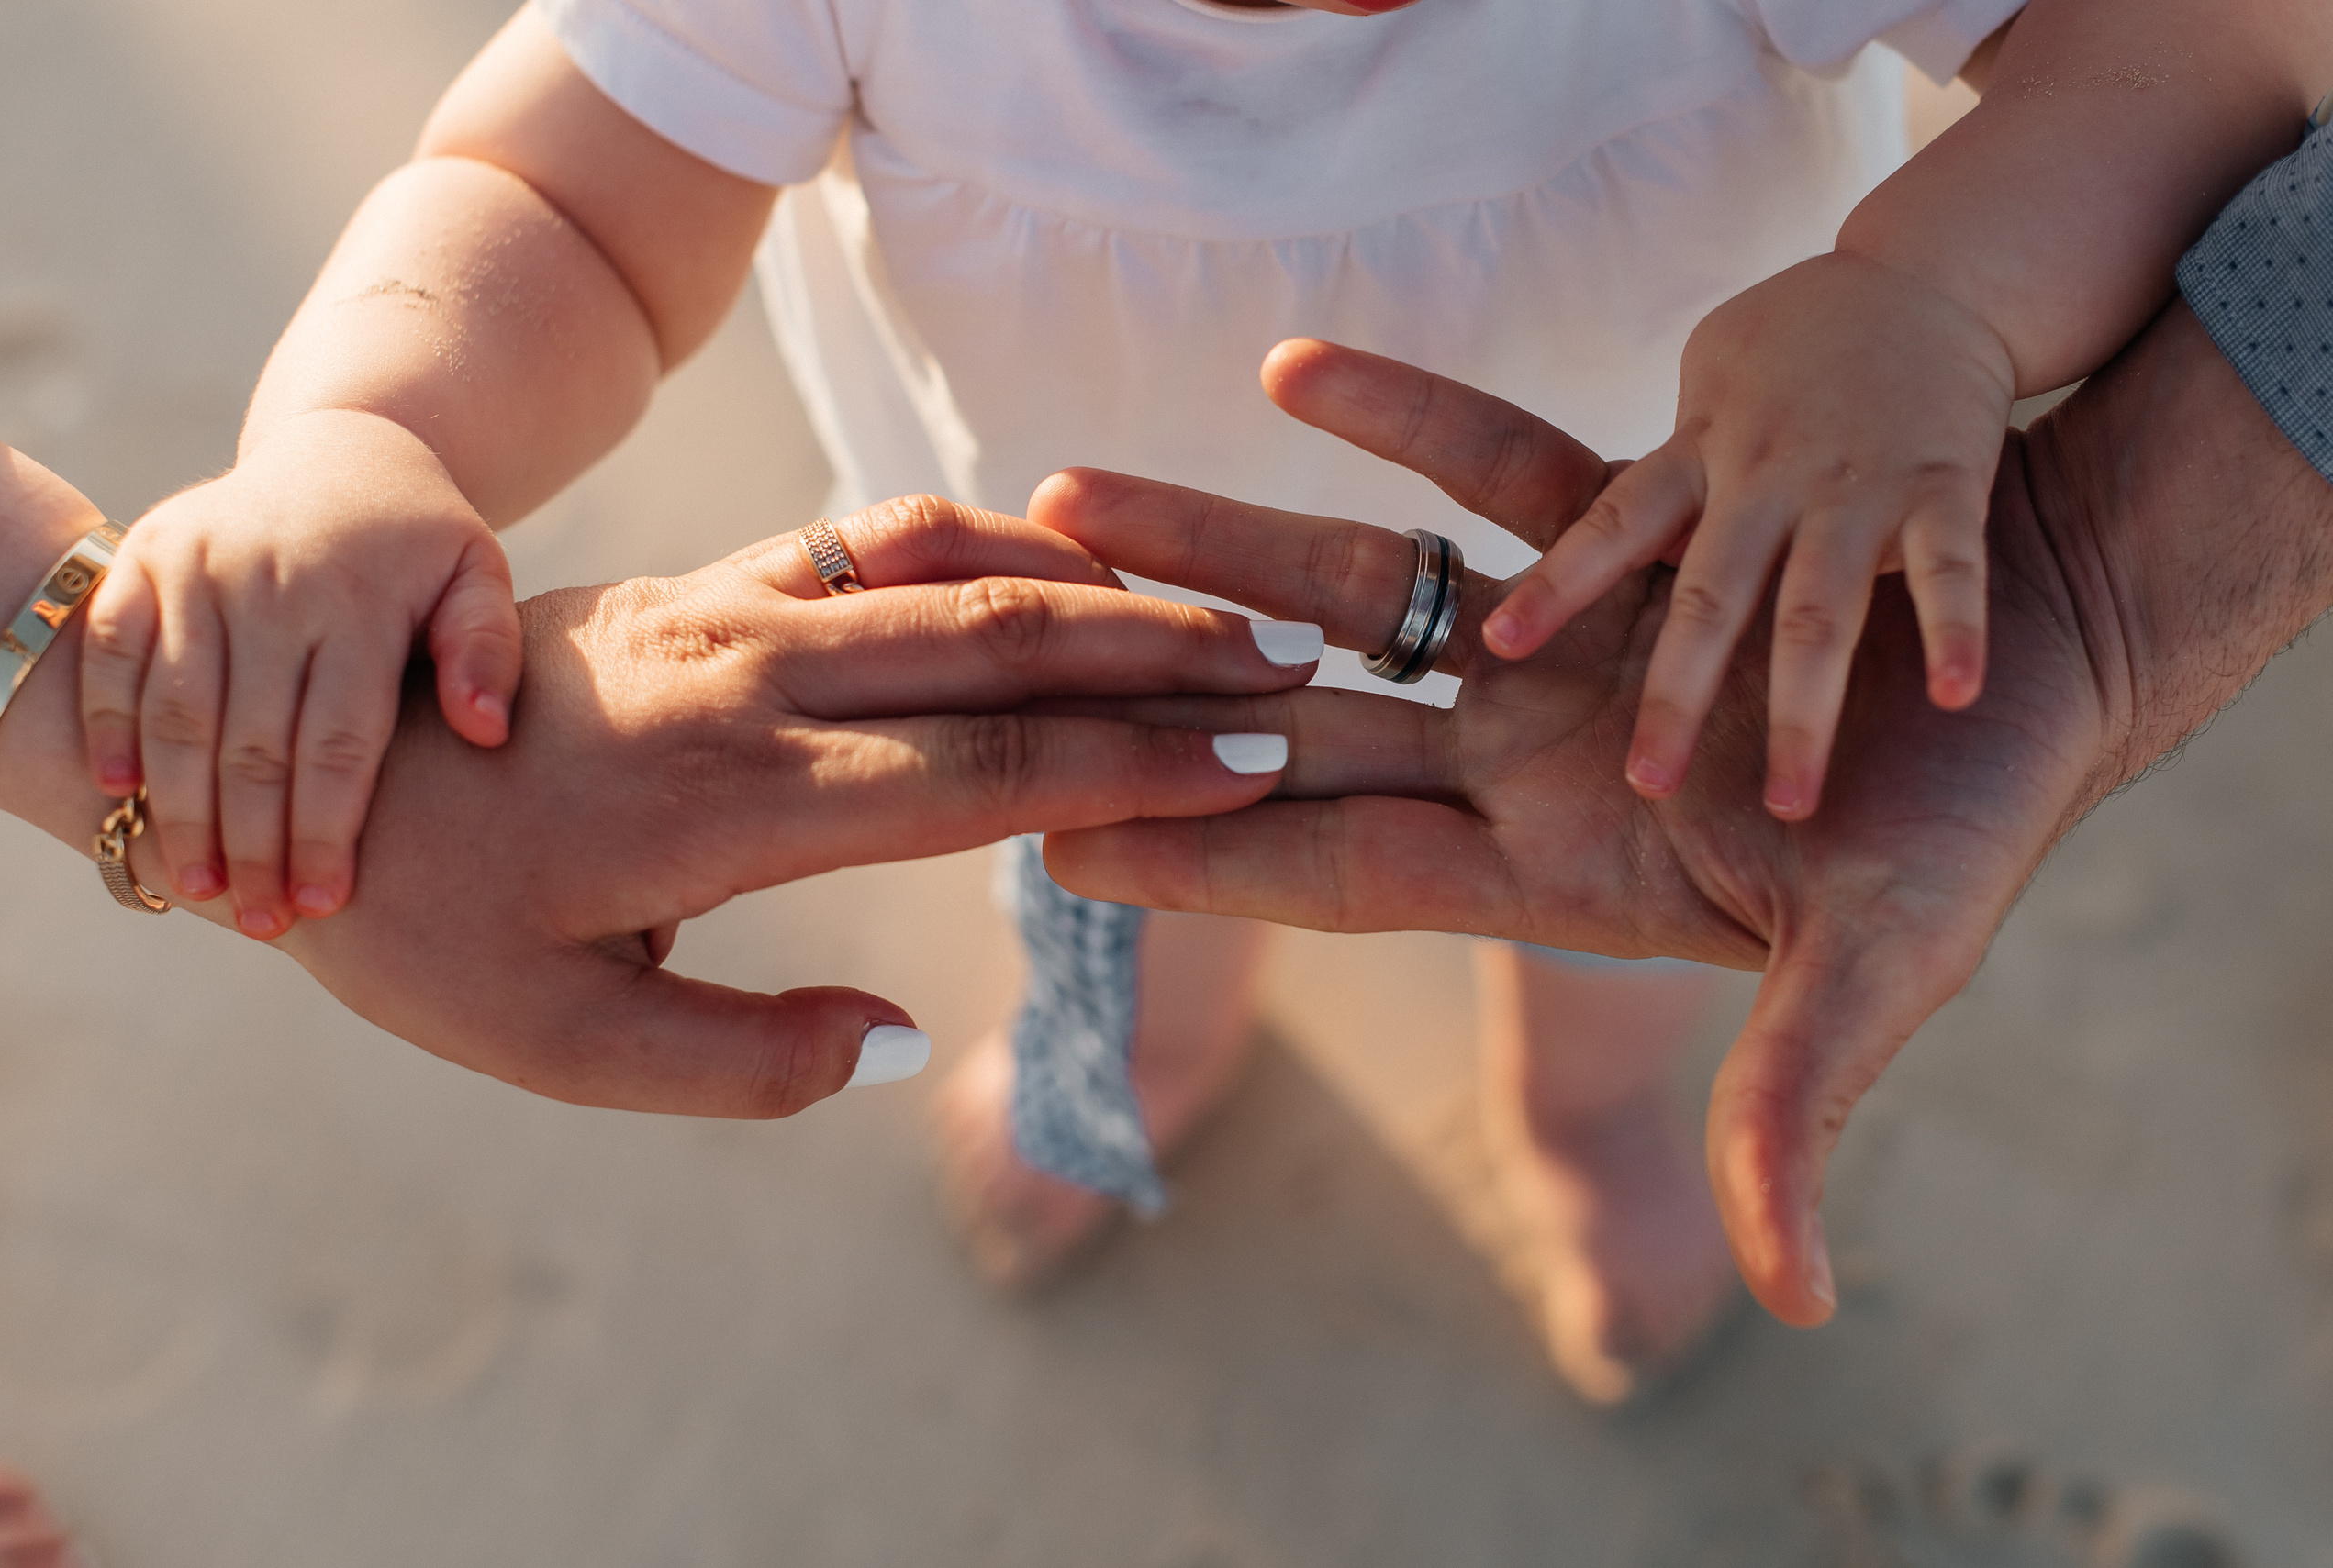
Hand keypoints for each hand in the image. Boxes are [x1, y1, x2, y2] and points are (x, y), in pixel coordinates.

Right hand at [79, 409, 520, 936]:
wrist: (347, 447)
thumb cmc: (424, 540)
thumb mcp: (479, 574)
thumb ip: (487, 648)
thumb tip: (485, 732)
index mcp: (361, 596)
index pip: (340, 741)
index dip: (328, 830)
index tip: (326, 903)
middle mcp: (273, 581)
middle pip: (253, 741)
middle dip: (253, 843)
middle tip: (260, 922)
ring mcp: (198, 565)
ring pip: (178, 711)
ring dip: (180, 808)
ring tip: (198, 889)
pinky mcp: (144, 555)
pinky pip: (112, 651)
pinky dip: (108, 724)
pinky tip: (121, 796)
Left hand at [258, 496, 1315, 1116]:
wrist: (301, 754)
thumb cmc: (425, 925)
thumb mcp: (557, 1045)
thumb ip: (738, 1062)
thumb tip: (897, 1043)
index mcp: (734, 801)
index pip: (987, 774)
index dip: (1137, 766)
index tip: (1257, 761)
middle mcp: (752, 682)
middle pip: (1003, 649)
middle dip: (1166, 657)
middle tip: (1295, 667)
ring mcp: (731, 614)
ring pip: (951, 574)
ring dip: (1096, 588)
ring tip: (1214, 607)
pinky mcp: (709, 587)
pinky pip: (873, 540)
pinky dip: (986, 540)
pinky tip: (1056, 559)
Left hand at [1030, 321, 2331, 1327]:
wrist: (2038, 656)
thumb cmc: (1968, 820)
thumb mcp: (1883, 963)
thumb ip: (1802, 1103)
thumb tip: (1795, 1297)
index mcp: (1548, 860)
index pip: (1335, 860)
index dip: (1199, 852)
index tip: (1052, 839)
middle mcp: (1521, 752)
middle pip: (1296, 719)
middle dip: (1148, 692)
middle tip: (998, 654)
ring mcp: (1556, 639)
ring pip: (1354, 584)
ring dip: (1216, 540)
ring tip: (1074, 494)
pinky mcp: (1613, 532)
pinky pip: (1486, 461)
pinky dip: (1401, 412)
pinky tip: (1289, 363)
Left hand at [1481, 253, 2016, 819]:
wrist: (1932, 276)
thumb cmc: (1792, 356)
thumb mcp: (1705, 395)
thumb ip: (1662, 488)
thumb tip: (1585, 571)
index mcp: (1696, 458)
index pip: (1610, 523)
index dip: (1557, 583)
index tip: (1497, 644)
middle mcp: (1765, 477)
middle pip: (1711, 597)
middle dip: (1679, 693)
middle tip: (1646, 783)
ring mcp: (1855, 485)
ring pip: (1819, 611)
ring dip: (1808, 710)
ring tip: (1791, 804)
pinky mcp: (1945, 485)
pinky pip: (1951, 568)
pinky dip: (1956, 630)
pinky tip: (1957, 697)